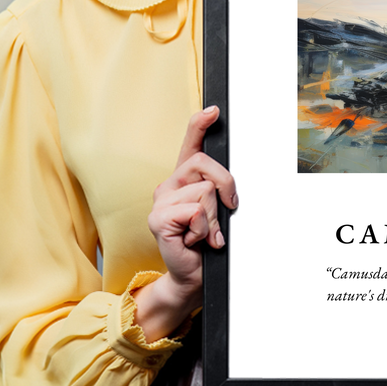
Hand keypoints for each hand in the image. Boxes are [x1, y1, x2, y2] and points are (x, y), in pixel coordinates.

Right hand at [133, 106, 237, 340]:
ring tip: (205, 233)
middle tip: (227, 210)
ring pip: (205, 191)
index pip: (190, 144)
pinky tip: (195, 240)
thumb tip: (229, 183)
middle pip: (205, 164)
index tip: (214, 110)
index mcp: (184, 179)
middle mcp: (169, 185)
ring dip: (214, 217)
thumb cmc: (207, 243)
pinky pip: (195, 211)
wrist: (193, 275)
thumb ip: (219, 191)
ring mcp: (161, 201)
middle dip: (226, 186)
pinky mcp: (158, 219)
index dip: (200, 124)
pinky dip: (204, 229)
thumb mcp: (218, 211)